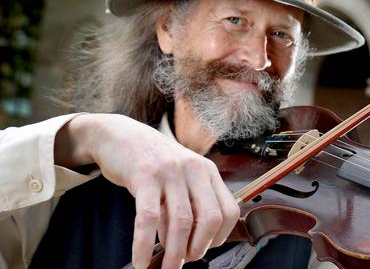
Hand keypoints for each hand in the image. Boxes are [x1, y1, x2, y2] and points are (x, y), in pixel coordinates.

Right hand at [56, 113, 239, 268]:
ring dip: (175, 252)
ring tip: (166, 268)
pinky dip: (144, 244)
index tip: (204, 248)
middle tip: (185, 261)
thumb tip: (191, 245)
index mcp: (207, 171)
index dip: (220, 236)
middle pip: (210, 218)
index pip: (229, 211)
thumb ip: (189, 203)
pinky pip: (148, 218)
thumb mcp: (180, 176)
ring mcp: (171, 172)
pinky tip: (140, 260)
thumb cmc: (152, 162)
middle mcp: (194, 169)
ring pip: (181, 221)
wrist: (120, 135)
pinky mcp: (145, 175)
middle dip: (199, 248)